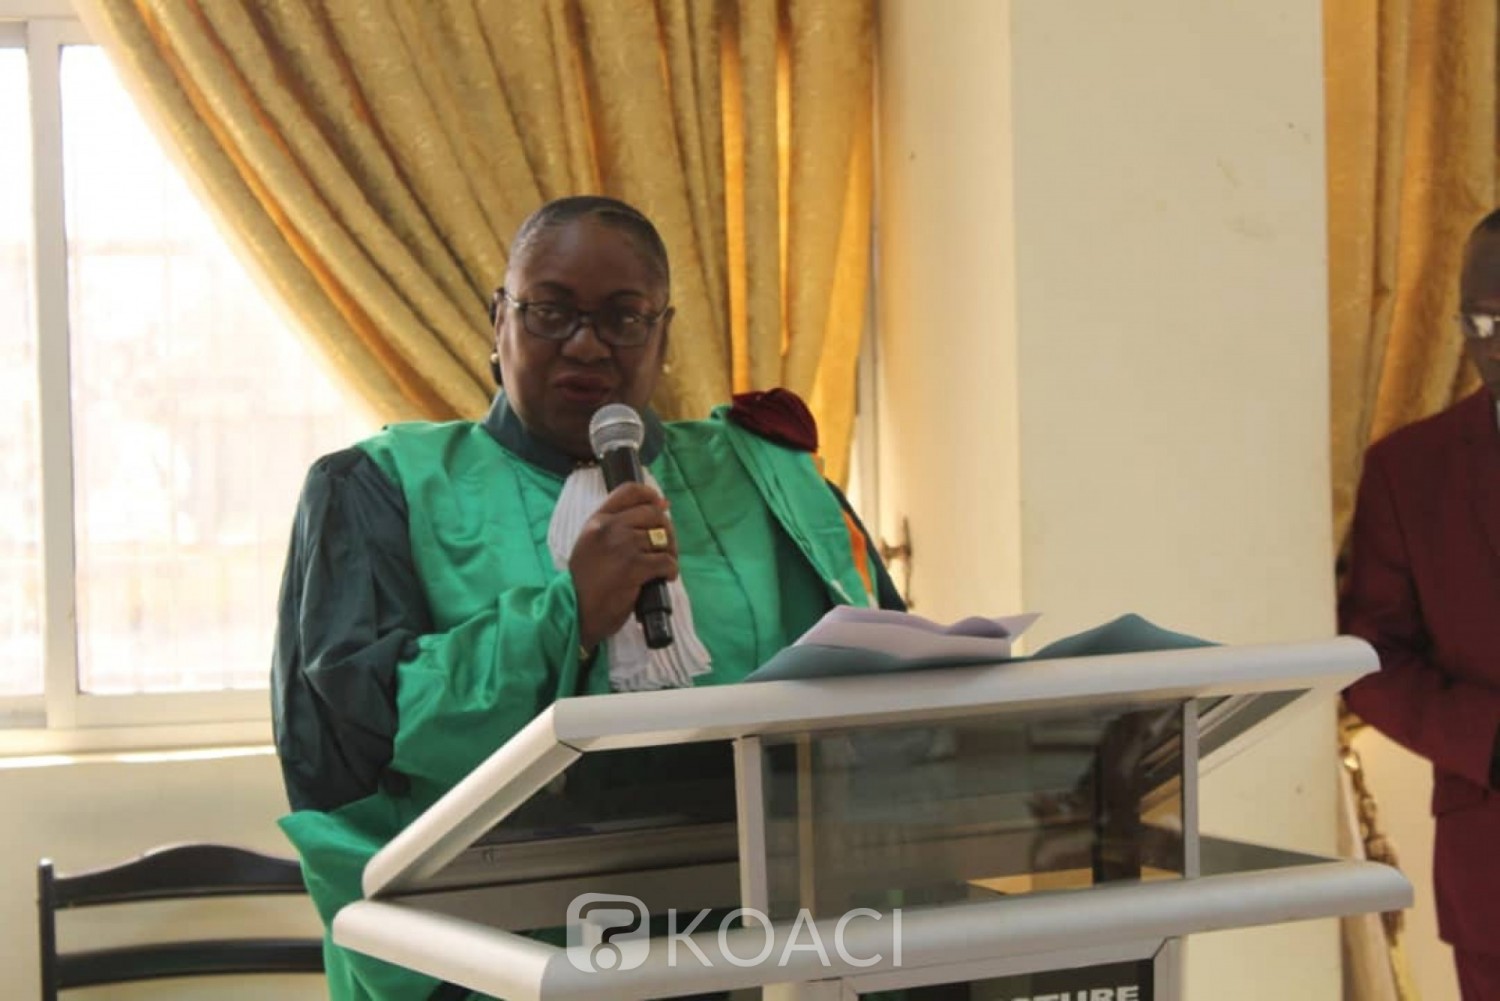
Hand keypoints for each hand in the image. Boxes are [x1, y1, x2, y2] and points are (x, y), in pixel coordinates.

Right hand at [569, 482, 677, 650]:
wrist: (575, 611)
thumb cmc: (585, 582)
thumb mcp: (590, 545)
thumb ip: (615, 527)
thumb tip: (660, 506)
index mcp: (597, 521)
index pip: (629, 491)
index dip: (651, 496)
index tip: (662, 505)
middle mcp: (609, 528)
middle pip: (653, 513)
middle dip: (666, 530)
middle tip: (665, 548)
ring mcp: (622, 546)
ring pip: (662, 538)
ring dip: (670, 553)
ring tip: (662, 567)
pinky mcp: (634, 567)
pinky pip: (667, 561)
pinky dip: (671, 570)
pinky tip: (663, 578)